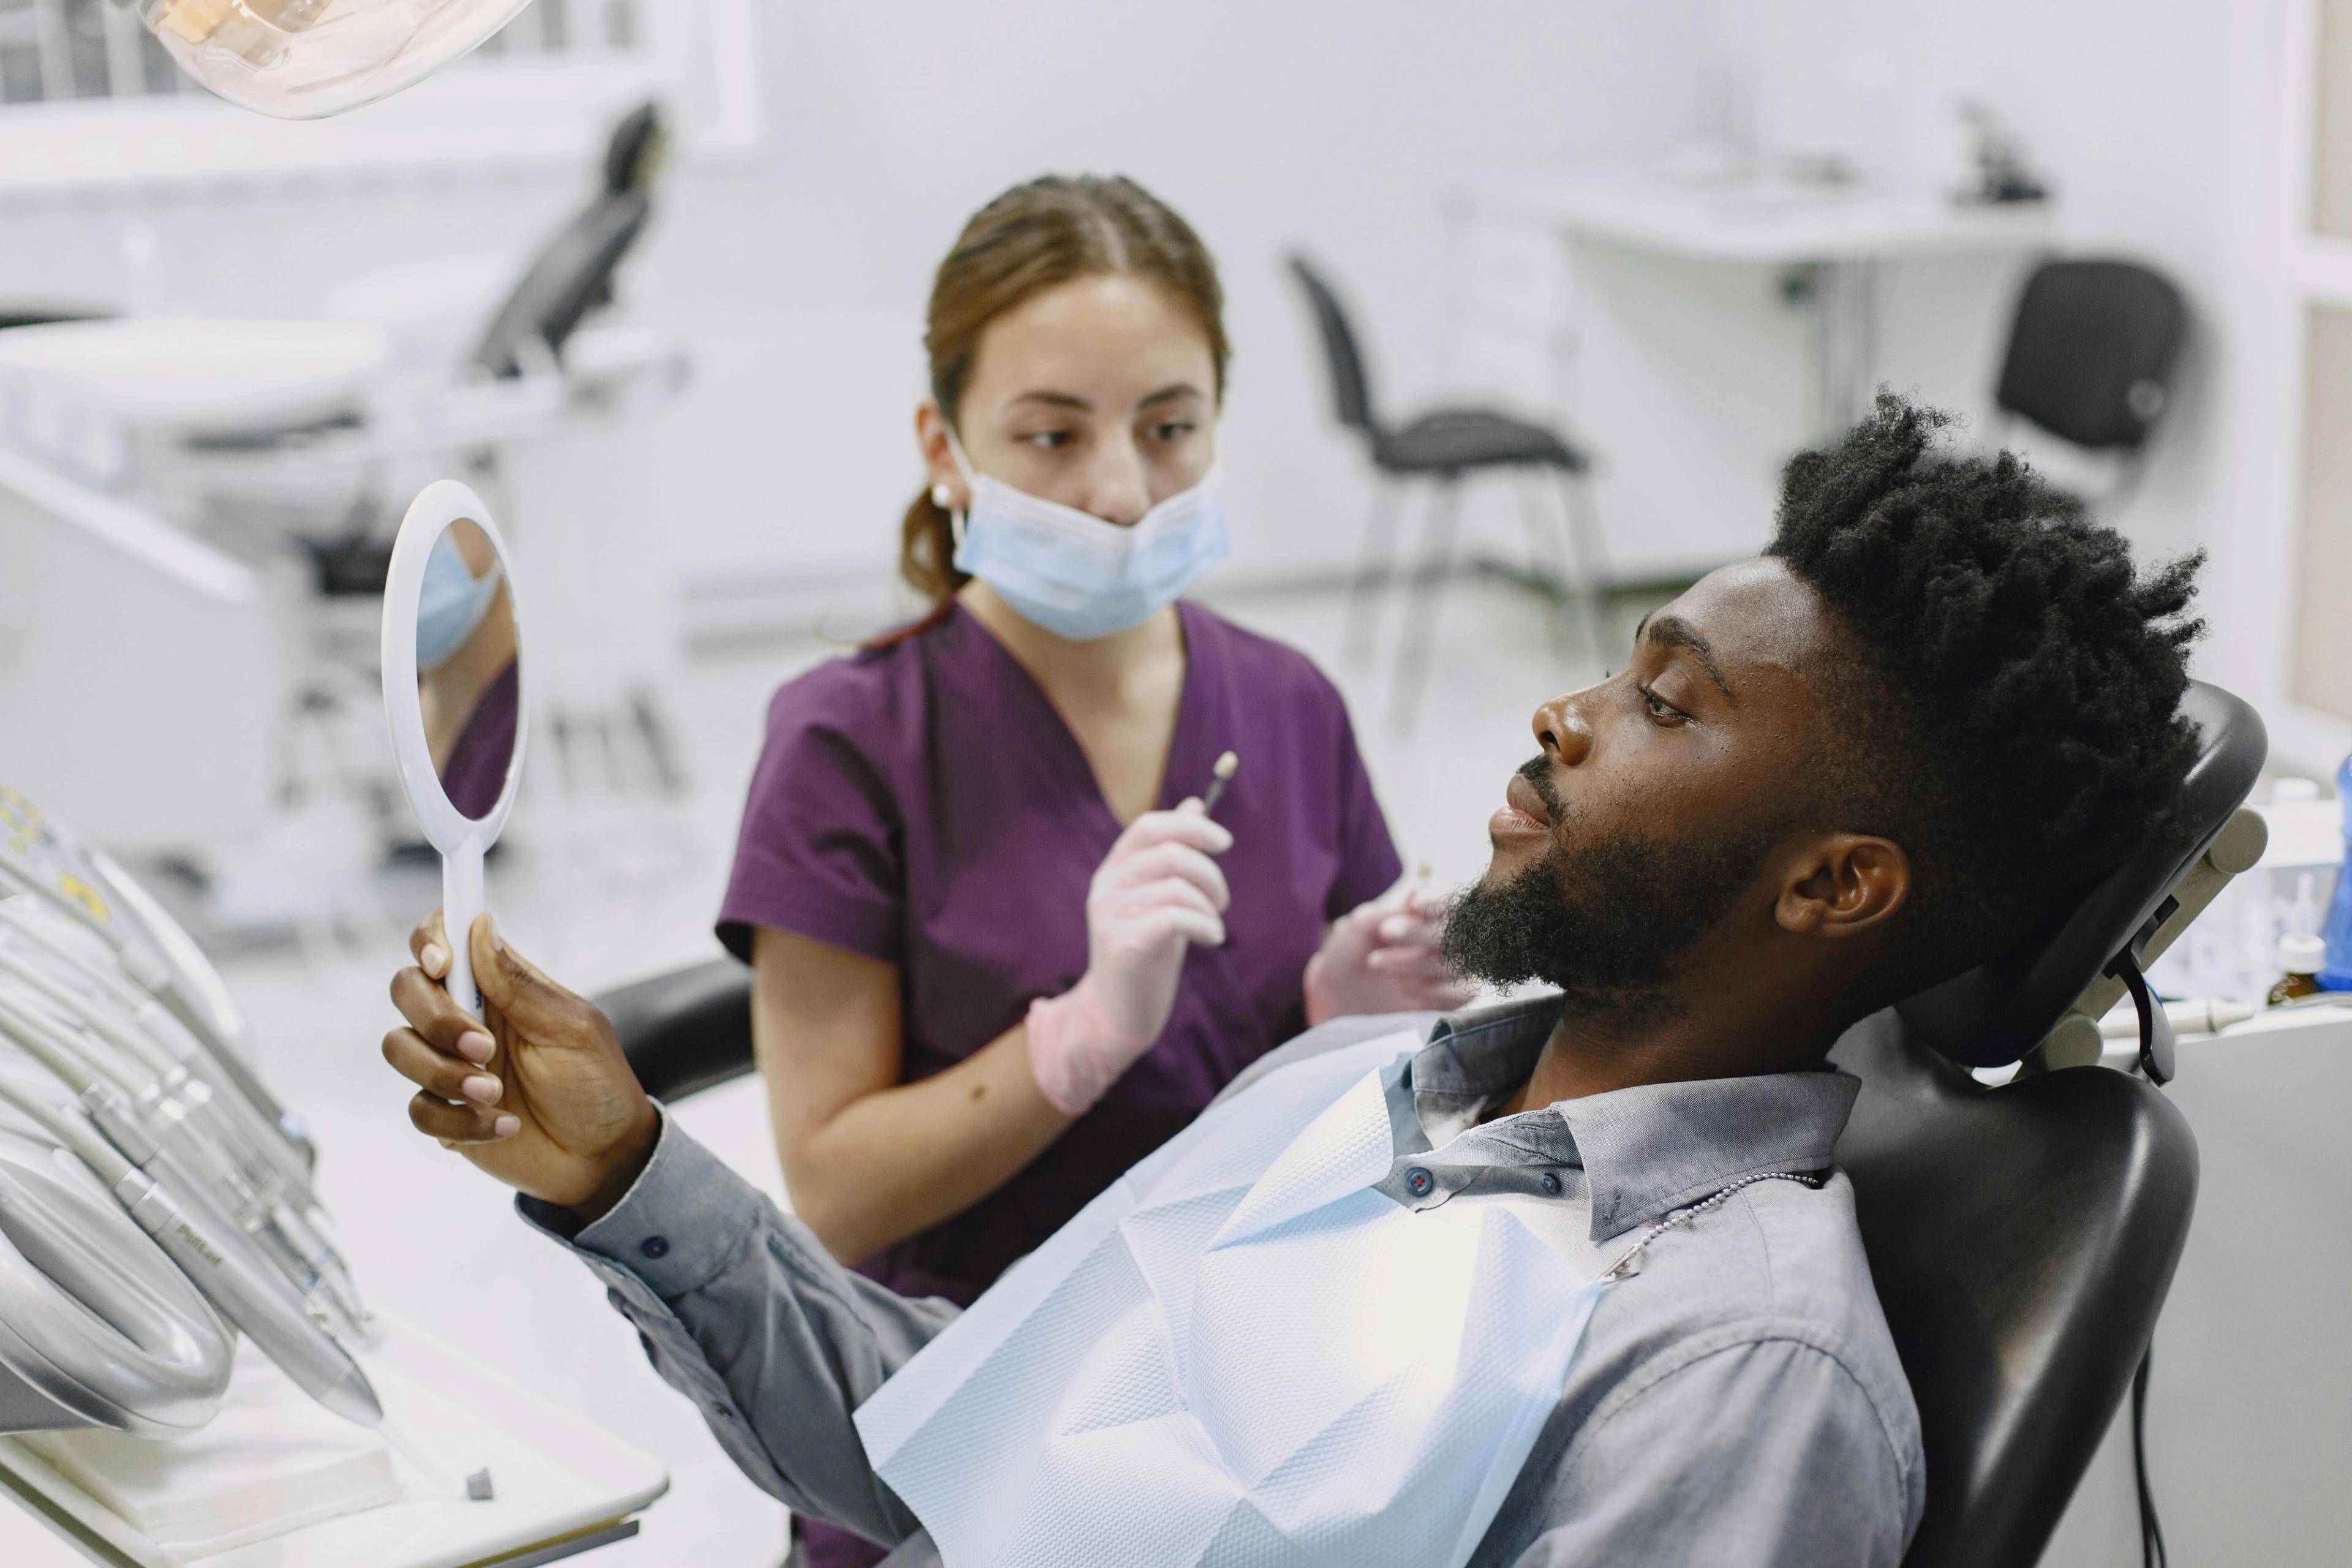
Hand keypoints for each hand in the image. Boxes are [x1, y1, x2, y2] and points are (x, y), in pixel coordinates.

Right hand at [383, 912, 658, 1218]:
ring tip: (495, 1093)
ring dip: (443, 1073)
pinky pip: (419, 1109)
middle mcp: (466, 1018)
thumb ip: (519, 983)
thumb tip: (481, 924)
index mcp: (498, 986)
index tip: (441, 963)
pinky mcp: (444, 1111)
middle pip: (406, 989)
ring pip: (398, 1047)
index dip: (429, 940)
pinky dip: (459, 1121)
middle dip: (435, 1018)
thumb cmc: (596, 1083)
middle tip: (485, 1048)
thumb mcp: (571, 1028)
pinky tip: (504, 1125)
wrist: (602, 1156)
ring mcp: (449, 1064)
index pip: (444, 939)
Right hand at [1027, 800, 1231, 1114]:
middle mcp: (1106, 887)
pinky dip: (1205, 925)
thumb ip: (1174, 853)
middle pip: (1170, 853)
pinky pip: (1175, 918)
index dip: (1191, 826)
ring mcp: (1110, 916)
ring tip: (1213, 925)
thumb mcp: (1160, 896)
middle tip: (1222, 901)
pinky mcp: (1122, 945)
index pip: (1149, 827)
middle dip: (1210, 874)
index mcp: (1113, 870)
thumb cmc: (1146, 950)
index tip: (1224, 842)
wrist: (1118, 1013)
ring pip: (1177, 887)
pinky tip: (1211, 938)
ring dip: (1209, 905)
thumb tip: (1196, 803)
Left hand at [1303, 881, 1478, 1025]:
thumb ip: (1389, 911)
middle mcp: (1450, 938)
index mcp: (1432, 913)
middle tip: (1386, 931)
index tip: (1414, 903)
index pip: (1450, 902)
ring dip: (1415, 963)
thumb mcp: (1362, 927)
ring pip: (1455, 963)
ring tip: (1375, 962)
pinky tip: (1404, 989)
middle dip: (1419, 932)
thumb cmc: (1352, 951)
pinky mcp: (1453, 997)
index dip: (1438, 901)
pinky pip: (1460, 993)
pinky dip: (1432, 991)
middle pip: (1455, 932)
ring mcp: (1455, 968)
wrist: (1341, 996)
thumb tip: (1416, 891)